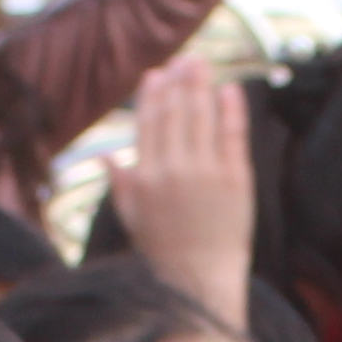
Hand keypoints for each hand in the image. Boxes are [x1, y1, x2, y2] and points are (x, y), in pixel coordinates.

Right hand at [115, 61, 258, 328]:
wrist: (199, 281)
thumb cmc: (164, 253)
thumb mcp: (133, 219)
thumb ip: (121, 185)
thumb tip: (106, 156)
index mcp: (145, 177)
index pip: (148, 124)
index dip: (152, 95)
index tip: (156, 74)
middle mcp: (173, 170)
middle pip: (175, 114)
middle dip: (178, 82)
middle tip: (184, 60)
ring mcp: (206, 174)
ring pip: (202, 118)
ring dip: (201, 86)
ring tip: (201, 64)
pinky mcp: (235, 181)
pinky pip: (232, 136)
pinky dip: (231, 109)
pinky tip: (230, 89)